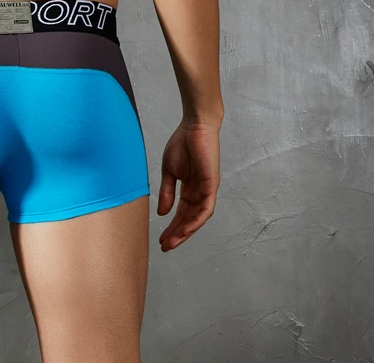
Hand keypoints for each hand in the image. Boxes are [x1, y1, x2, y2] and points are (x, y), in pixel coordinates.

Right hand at [157, 119, 220, 250]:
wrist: (194, 126)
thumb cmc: (182, 143)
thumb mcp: (169, 171)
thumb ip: (166, 192)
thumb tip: (162, 213)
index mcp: (188, 189)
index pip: (181, 213)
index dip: (171, 227)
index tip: (161, 238)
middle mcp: (198, 193)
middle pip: (188, 219)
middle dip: (177, 234)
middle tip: (165, 246)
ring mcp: (206, 190)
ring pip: (197, 218)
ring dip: (185, 231)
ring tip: (173, 242)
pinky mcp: (211, 185)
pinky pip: (206, 208)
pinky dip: (196, 220)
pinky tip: (186, 229)